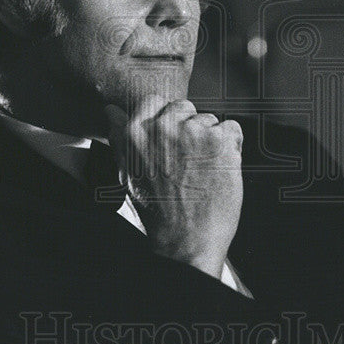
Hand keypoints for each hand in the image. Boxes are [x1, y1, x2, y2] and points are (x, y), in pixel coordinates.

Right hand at [104, 95, 242, 279]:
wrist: (187, 242)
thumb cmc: (159, 212)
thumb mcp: (128, 174)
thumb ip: (120, 137)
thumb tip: (111, 111)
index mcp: (136, 133)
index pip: (155, 101)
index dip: (166, 119)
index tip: (171, 138)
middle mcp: (164, 127)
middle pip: (184, 108)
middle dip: (189, 129)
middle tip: (187, 161)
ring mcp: (194, 131)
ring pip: (208, 120)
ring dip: (209, 140)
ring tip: (202, 170)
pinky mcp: (222, 140)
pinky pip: (232, 129)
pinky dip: (231, 147)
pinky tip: (220, 168)